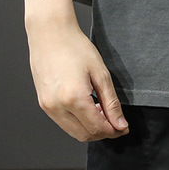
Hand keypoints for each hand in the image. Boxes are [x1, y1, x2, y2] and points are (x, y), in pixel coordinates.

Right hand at [26, 18, 129, 141]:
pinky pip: (63, 122)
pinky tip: (88, 107)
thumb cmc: (75, 47)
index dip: (113, 131)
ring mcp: (48, 107)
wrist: (50, 34)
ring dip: (90, 128)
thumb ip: (111, 102)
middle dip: (103, 133)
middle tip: (116, 123)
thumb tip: (120, 124)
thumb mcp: (100, 72)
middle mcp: (57, 107)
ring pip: (73, 131)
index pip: (97, 128)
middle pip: (84, 135)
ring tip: (102, 112)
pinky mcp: (44, 104)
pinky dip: (78, 121)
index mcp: (74, 99)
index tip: (124, 128)